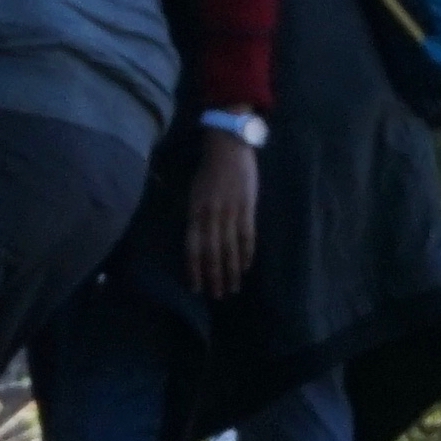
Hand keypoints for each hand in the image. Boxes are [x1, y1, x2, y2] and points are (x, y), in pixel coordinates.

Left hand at [183, 133, 261, 294]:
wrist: (228, 145)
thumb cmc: (209, 170)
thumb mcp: (195, 193)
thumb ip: (196, 217)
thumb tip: (198, 242)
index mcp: (195, 212)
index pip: (193, 248)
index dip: (195, 270)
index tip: (197, 288)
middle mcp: (211, 215)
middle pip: (212, 253)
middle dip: (214, 277)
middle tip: (218, 295)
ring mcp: (230, 212)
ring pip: (230, 249)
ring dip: (231, 271)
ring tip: (233, 287)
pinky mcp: (247, 207)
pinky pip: (247, 236)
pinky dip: (246, 254)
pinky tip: (245, 267)